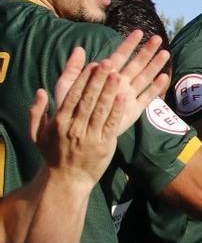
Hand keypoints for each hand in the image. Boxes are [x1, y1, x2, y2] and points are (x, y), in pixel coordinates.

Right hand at [29, 60, 125, 188]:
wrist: (67, 179)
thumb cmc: (54, 154)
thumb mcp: (36, 134)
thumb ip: (36, 112)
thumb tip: (40, 91)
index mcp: (59, 121)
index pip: (72, 96)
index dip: (83, 79)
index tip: (93, 65)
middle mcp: (74, 127)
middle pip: (88, 99)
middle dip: (98, 80)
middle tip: (108, 63)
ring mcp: (89, 136)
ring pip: (100, 109)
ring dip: (109, 91)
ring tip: (117, 75)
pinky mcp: (104, 144)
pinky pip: (111, 124)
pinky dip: (117, 110)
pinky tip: (123, 97)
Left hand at [59, 32, 171, 133]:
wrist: (78, 133)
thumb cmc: (71, 109)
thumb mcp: (67, 87)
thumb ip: (72, 69)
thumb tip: (79, 48)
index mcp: (106, 76)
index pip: (119, 56)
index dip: (129, 44)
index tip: (139, 32)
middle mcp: (120, 84)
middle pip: (136, 64)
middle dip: (146, 51)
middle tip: (157, 38)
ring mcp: (128, 96)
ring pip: (145, 77)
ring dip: (155, 65)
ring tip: (165, 53)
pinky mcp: (134, 110)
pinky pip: (147, 97)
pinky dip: (155, 88)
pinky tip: (164, 77)